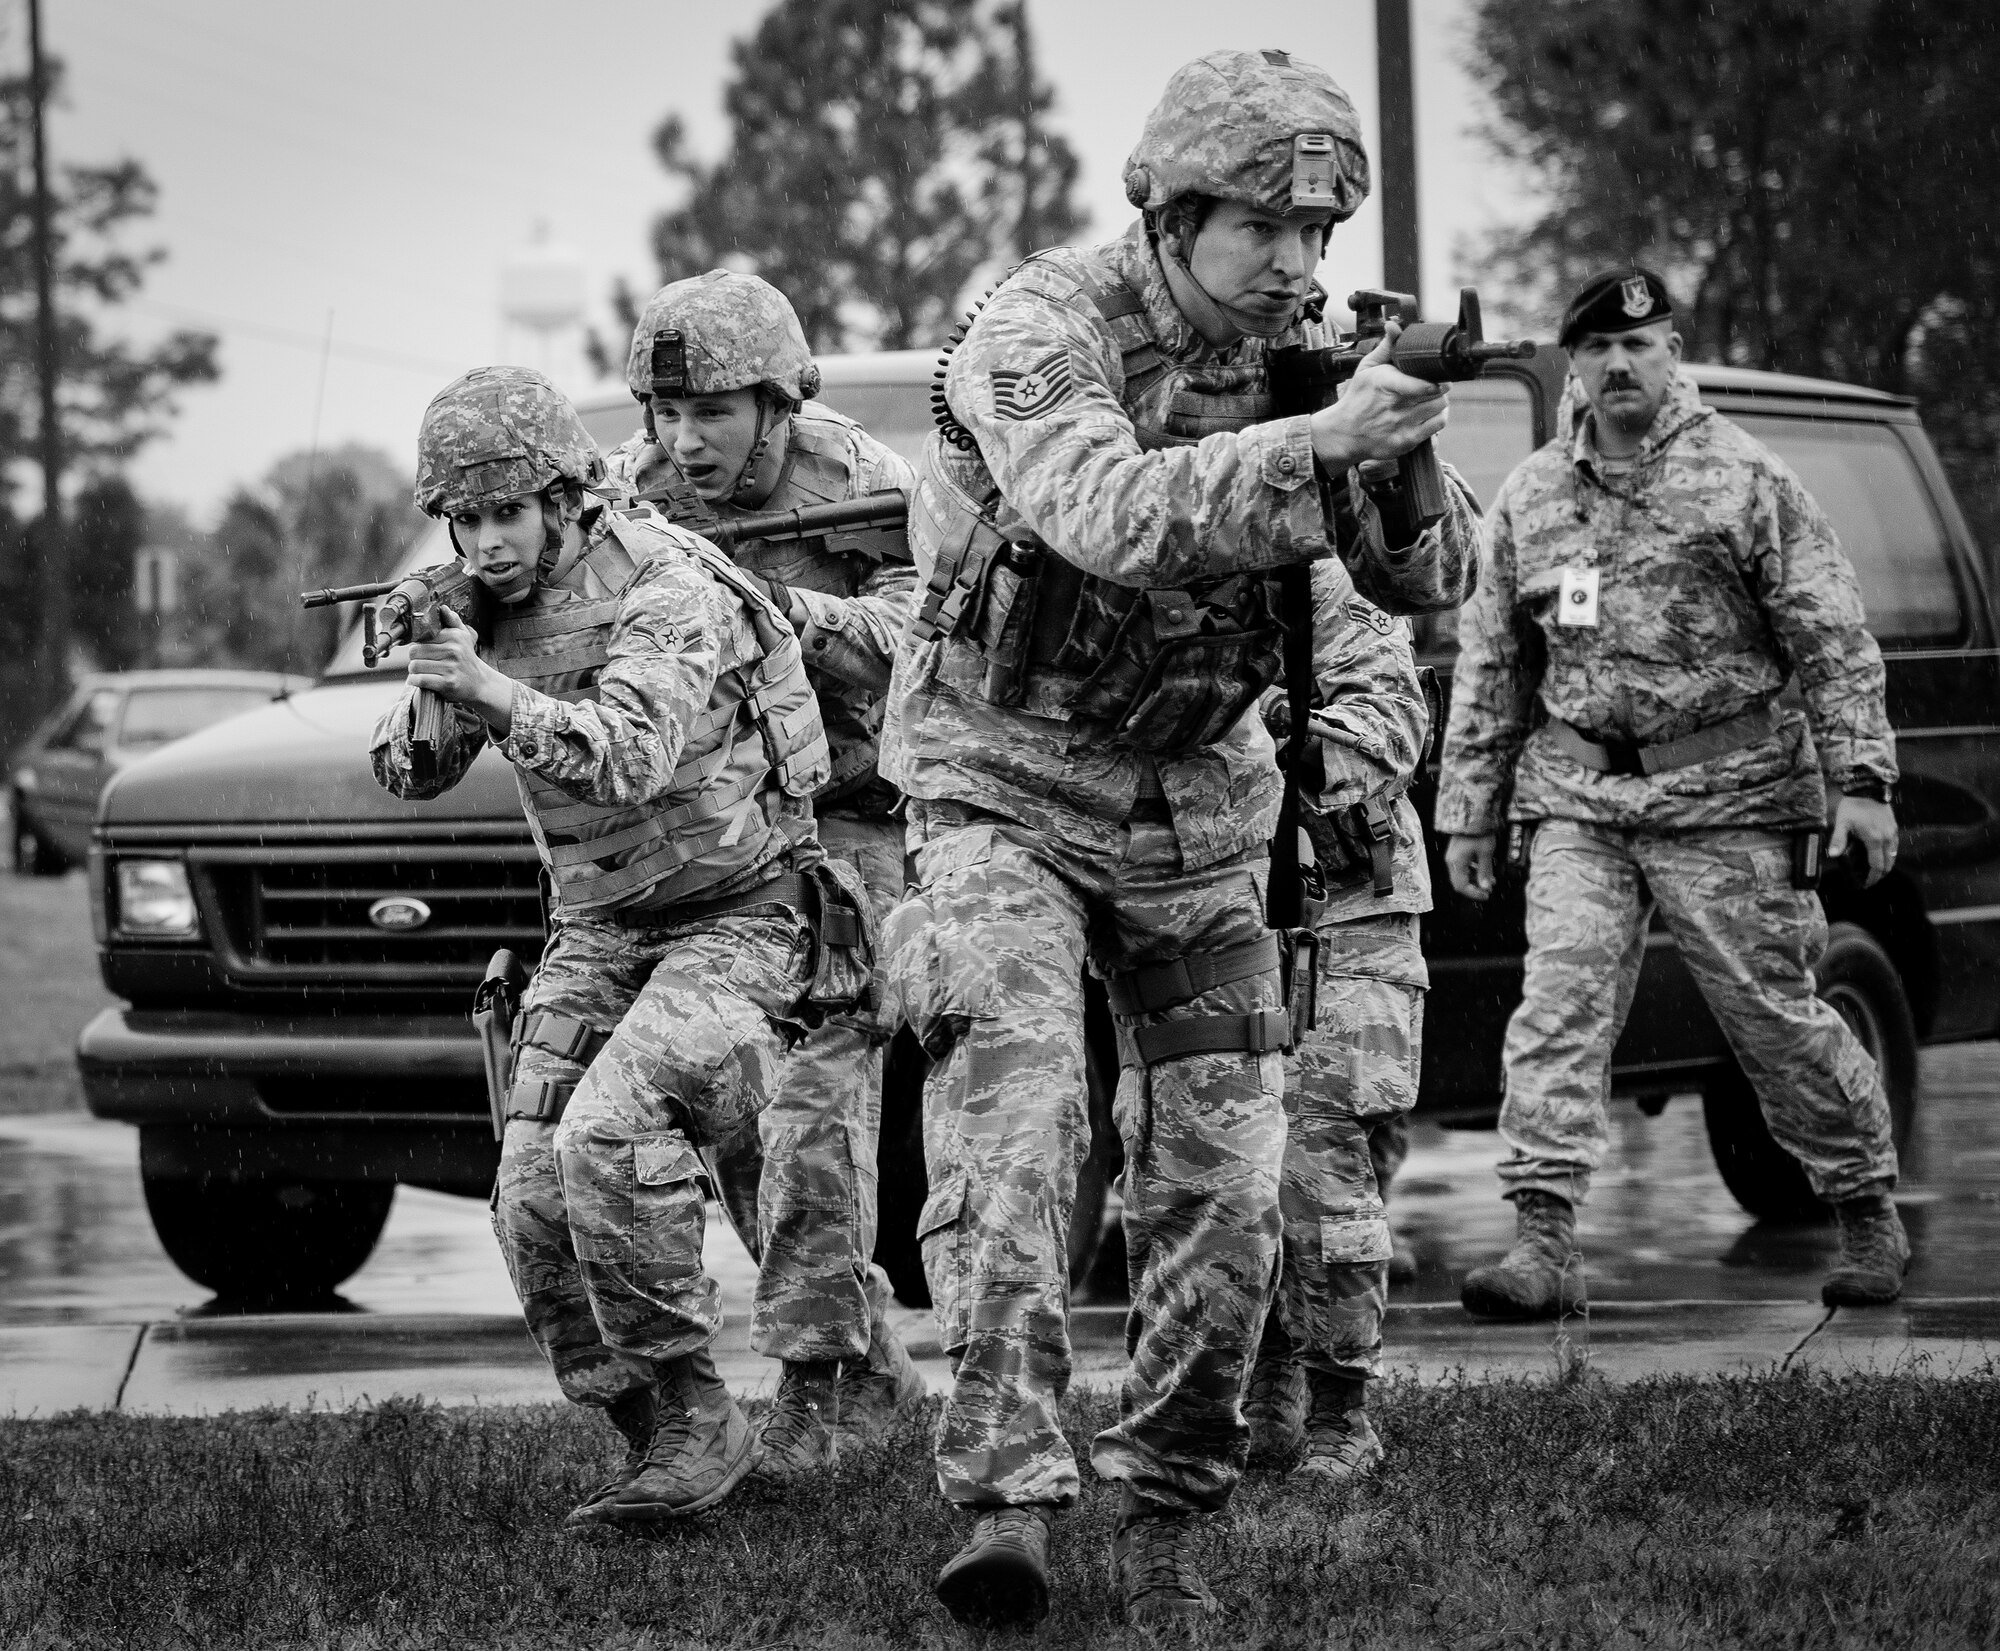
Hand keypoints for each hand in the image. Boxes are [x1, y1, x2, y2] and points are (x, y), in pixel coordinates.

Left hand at [407, 606, 513, 733]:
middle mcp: (453, 650)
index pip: (420, 638)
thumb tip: (443, 608)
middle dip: (415, 659)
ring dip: (414, 672)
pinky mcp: (448, 683)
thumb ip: (453, 622)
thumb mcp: (464, 638)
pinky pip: (420, 679)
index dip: (418, 646)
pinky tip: (420, 681)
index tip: (424, 652)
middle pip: (414, 652)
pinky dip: (415, 681)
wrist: (481, 684)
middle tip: (423, 664)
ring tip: (423, 672)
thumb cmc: (467, 660)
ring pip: (415, 666)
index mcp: (454, 636)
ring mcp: (451, 667)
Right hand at [1309, 321, 1449, 470]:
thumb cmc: (1357, 399)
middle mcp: (1394, 407)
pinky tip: (1428, 412)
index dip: (1439, 377)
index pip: (1426, 383)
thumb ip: (1386, 347)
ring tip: (1429, 397)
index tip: (1438, 372)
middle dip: (1440, 385)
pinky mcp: (1406, 441)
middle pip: (1438, 392)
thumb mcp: (1366, 368)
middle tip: (1433, 383)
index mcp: (1385, 384)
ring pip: (1440, 407)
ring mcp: (1401, 426)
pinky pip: (1438, 425)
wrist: (1343, 434)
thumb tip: (1394, 325)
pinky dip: (1438, 416)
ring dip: (1439, 400)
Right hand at [1445, 832, 1497, 901]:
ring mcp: (1453, 855)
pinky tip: (1483, 868)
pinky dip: (1473, 870)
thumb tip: (1485, 886)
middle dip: (1475, 887)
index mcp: (1456, 863)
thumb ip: (1485, 871)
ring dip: (1475, 879)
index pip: (1461, 886)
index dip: (1474, 893)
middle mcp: (1451, 860)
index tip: (1486, 895)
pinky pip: (1463, 866)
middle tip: (1488, 889)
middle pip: (1460, 882)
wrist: (1472, 814)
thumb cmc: (1478, 831)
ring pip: (1462, 874)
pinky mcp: (1457, 851)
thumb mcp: (1485, 853)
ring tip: (1489, 879)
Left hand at [1828, 794, 1898, 886]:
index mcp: (1874, 840)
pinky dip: (1889, 855)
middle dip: (1880, 875)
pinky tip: (1880, 855)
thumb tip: (1833, 855)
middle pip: (1888, 864)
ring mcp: (1892, 833)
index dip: (1872, 878)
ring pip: (1893, 856)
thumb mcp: (1842, 823)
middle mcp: (1887, 838)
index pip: (1876, 866)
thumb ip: (1838, 840)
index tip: (1866, 884)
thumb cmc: (1853, 806)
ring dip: (1886, 865)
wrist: (1868, 788)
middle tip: (1870, 880)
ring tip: (1874, 871)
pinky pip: (1895, 846)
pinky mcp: (1894, 827)